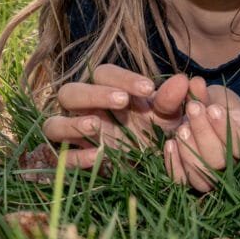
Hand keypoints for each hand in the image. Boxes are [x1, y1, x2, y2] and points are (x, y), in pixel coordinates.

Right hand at [42, 64, 187, 168]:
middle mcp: (85, 110)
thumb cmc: (157, 132)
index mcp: (107, 92)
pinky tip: (97, 156)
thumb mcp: (169, 118)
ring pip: (54, 124)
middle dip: (94, 95)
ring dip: (72, 123)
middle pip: (70, 92)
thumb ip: (172, 100)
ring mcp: (75, 136)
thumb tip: (185, 80)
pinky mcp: (74, 161)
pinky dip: (75, 157)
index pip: (103, 73)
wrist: (155, 165)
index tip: (149, 88)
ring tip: (96, 126)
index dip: (123, 78)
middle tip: (122, 101)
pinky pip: (61, 158)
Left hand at [163, 79, 239, 192]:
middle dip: (204, 134)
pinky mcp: (188, 180)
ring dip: (190, 151)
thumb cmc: (206, 104)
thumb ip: (199, 93)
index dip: (225, 128)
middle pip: (219, 161)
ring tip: (181, 129)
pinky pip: (182, 182)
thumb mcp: (205, 95)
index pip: (239, 145)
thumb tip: (194, 82)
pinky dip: (175, 164)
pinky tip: (170, 144)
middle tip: (192, 109)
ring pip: (203, 177)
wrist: (193, 118)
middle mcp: (231, 165)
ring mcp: (209, 176)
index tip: (211, 108)